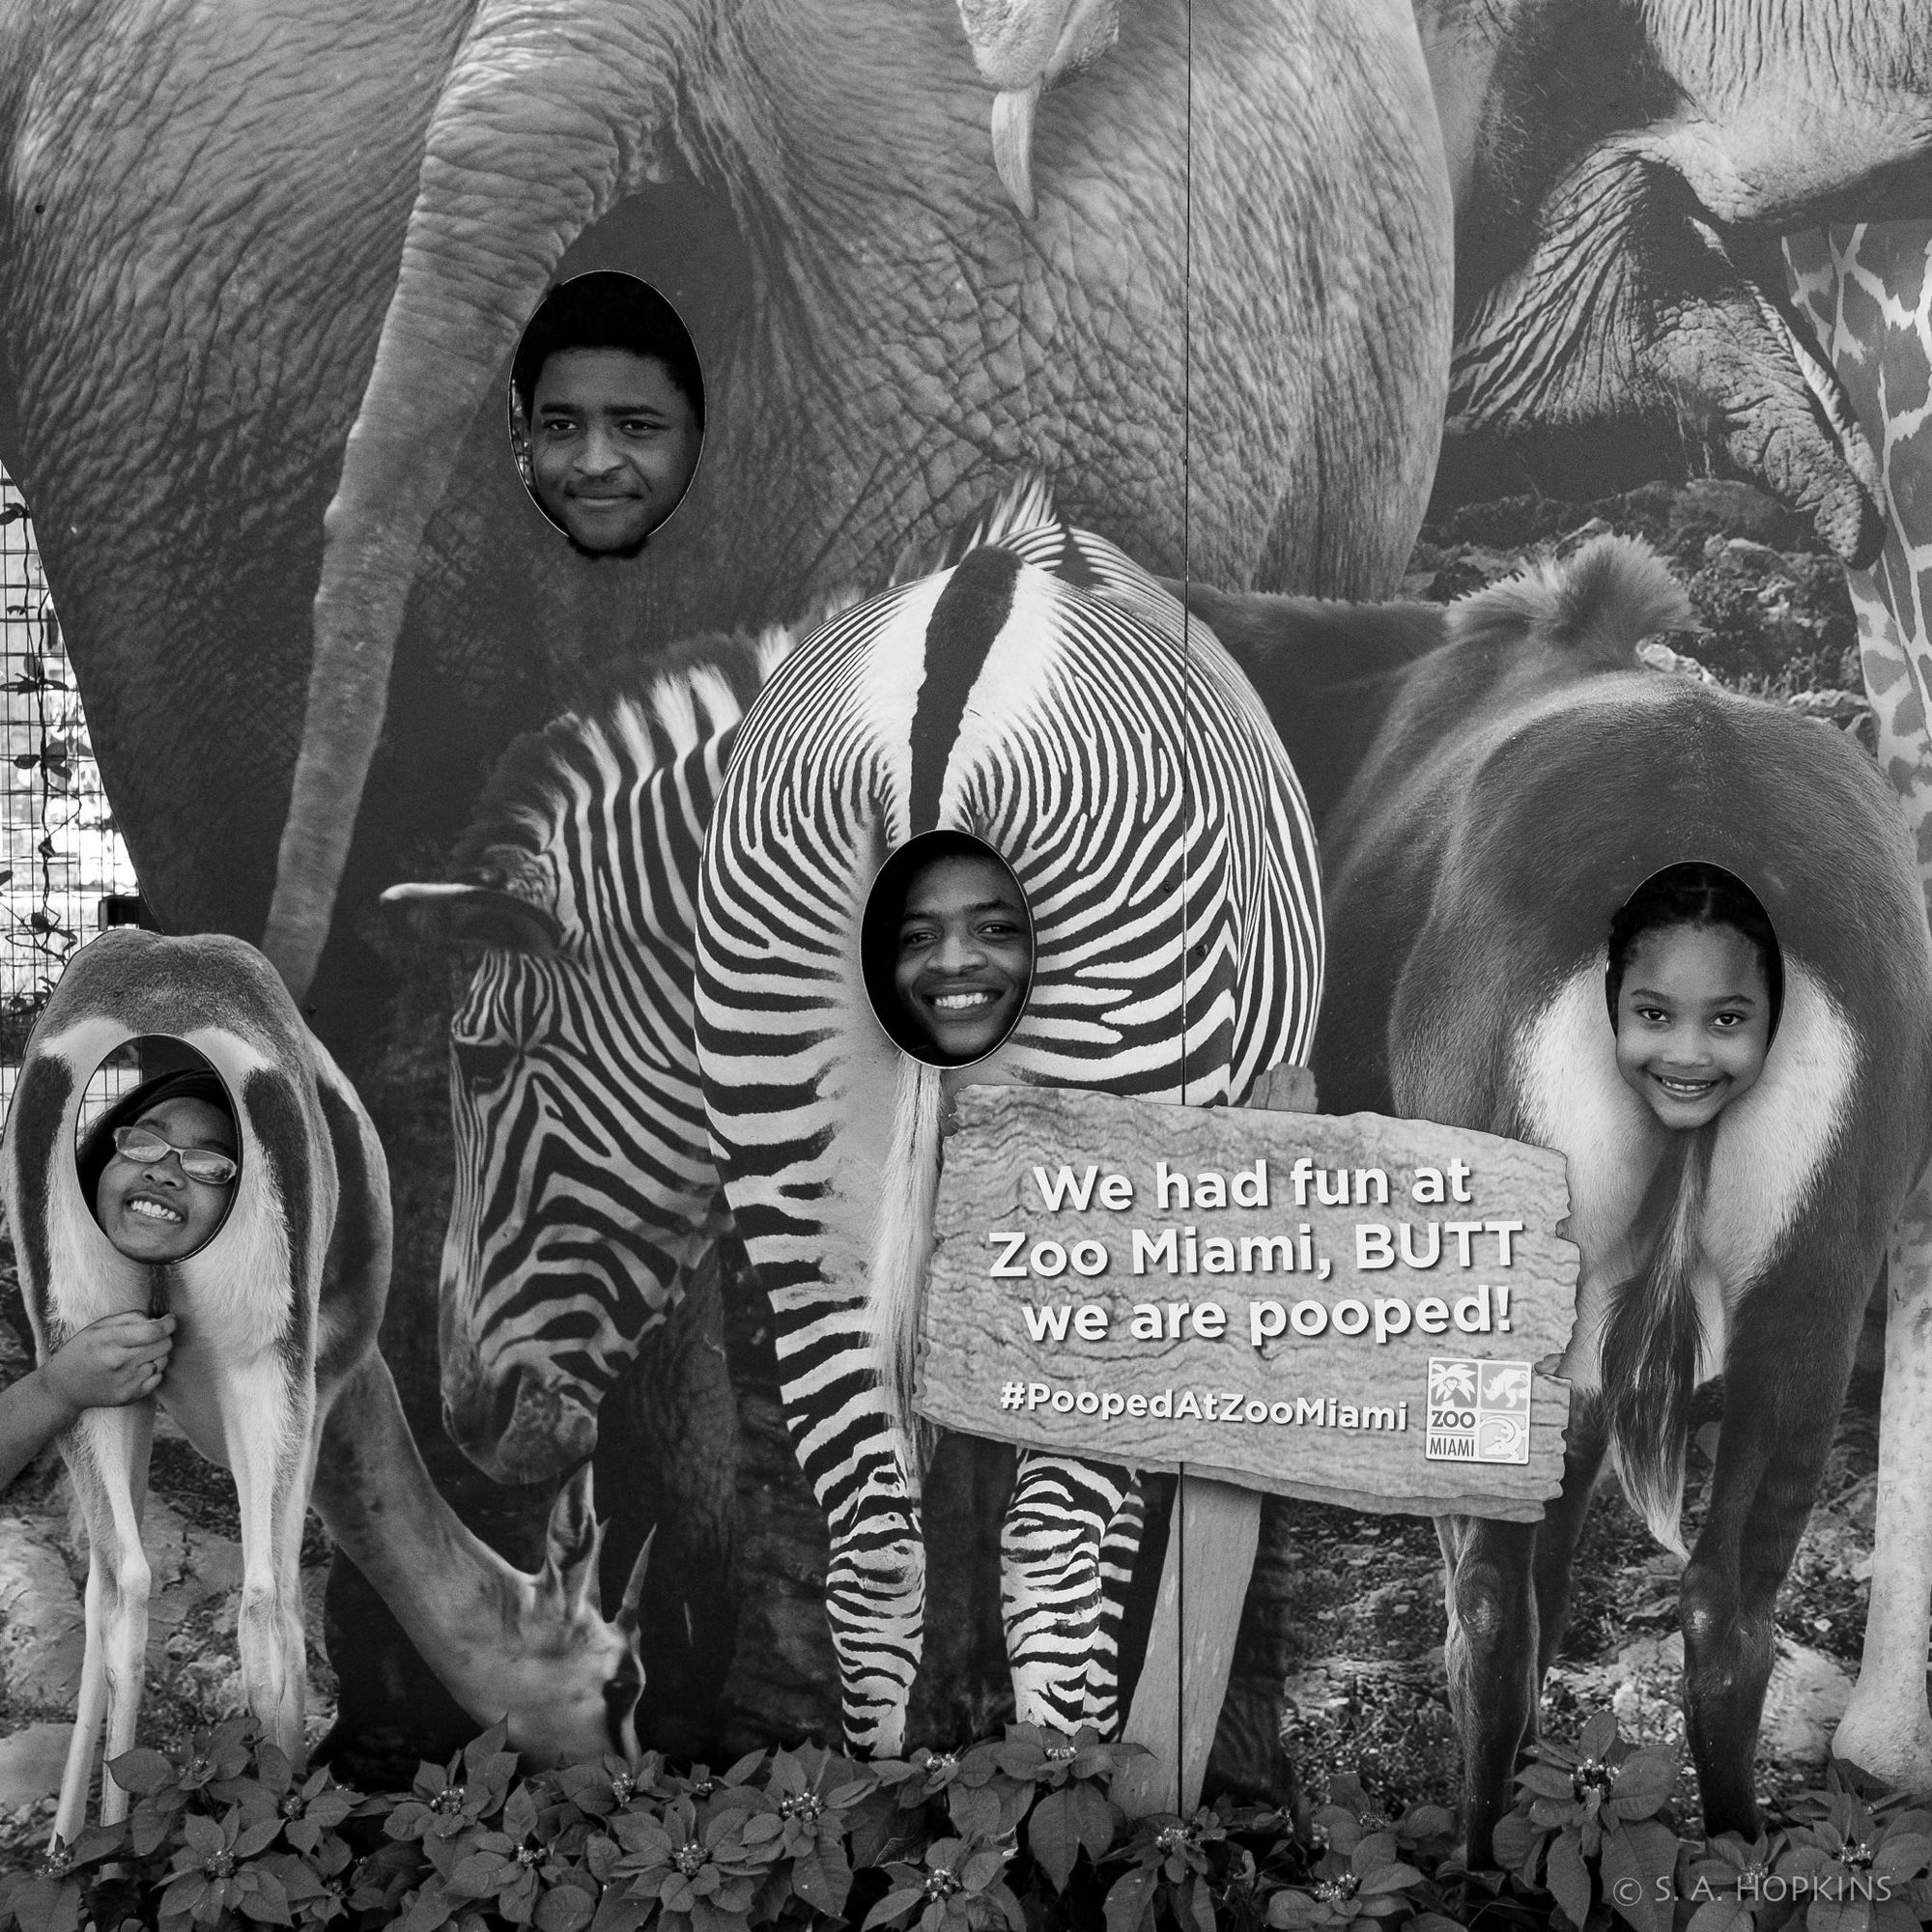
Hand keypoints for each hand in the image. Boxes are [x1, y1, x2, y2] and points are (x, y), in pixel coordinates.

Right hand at [39, 1311, 175, 1417]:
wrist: (63, 1388)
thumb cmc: (82, 1351)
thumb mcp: (98, 1327)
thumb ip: (129, 1318)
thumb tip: (158, 1319)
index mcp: (110, 1341)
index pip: (154, 1331)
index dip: (169, 1323)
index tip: (169, 1320)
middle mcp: (119, 1362)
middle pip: (164, 1345)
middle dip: (163, 1337)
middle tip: (150, 1337)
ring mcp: (125, 1382)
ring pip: (163, 1361)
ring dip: (158, 1354)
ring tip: (140, 1354)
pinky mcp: (129, 1396)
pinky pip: (157, 1378)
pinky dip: (152, 1371)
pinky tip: (137, 1369)